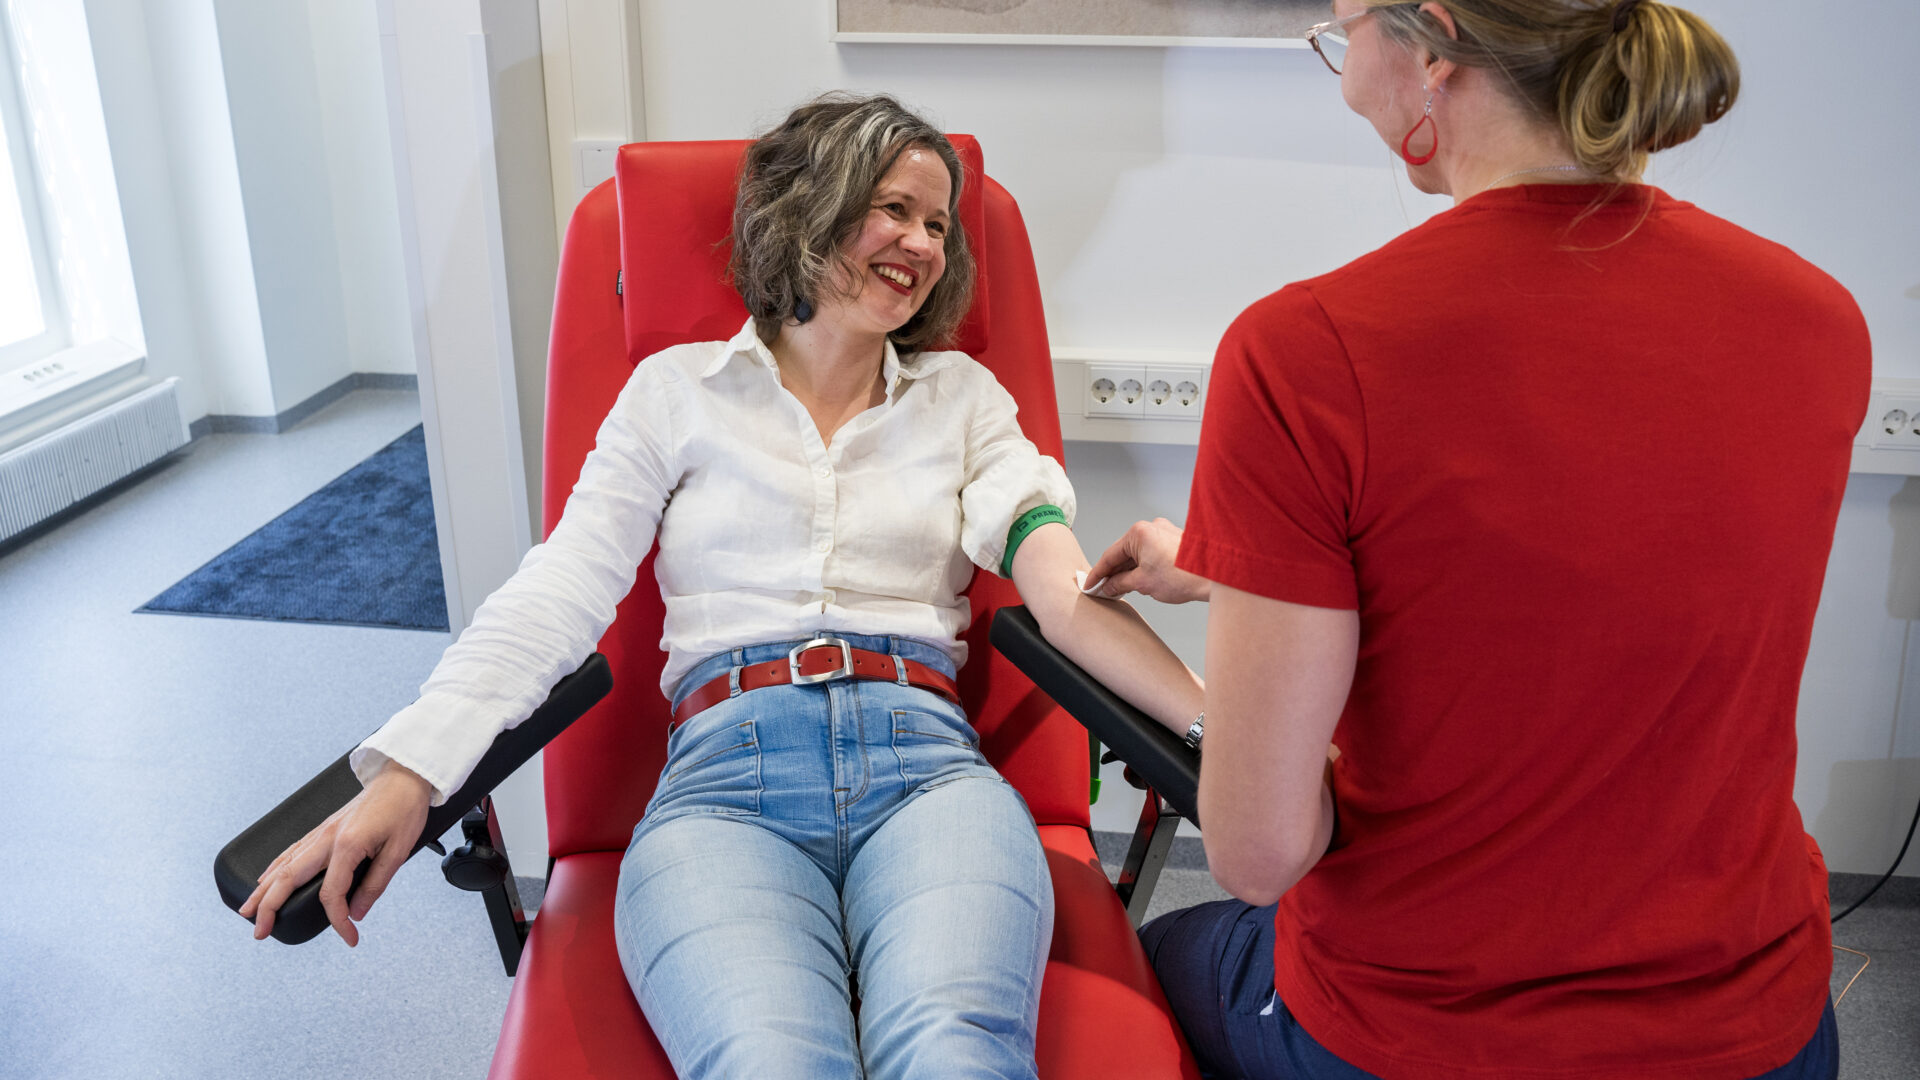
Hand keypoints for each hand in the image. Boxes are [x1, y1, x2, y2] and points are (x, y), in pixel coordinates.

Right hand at [239, 761, 433, 945]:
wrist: (402, 778)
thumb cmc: (403, 809)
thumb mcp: (398, 851)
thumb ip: (375, 884)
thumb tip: (357, 913)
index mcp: (346, 845)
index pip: (331, 894)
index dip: (338, 921)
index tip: (350, 937)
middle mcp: (325, 838)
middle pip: (288, 878)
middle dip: (269, 907)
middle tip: (260, 932)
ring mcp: (320, 832)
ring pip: (282, 864)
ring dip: (262, 890)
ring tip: (248, 911)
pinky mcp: (322, 828)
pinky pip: (290, 851)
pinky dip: (273, 869)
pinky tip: (266, 880)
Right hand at [1085, 518, 1210, 603]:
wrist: (1215, 577)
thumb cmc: (1184, 576)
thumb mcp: (1143, 583)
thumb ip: (1120, 583)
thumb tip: (1109, 586)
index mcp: (1139, 532)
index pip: (1110, 555)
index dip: (1098, 573)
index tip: (1090, 584)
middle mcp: (1152, 527)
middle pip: (1124, 553)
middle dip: (1114, 573)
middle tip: (1104, 590)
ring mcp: (1165, 532)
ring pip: (1138, 554)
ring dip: (1129, 571)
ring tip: (1121, 589)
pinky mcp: (1175, 540)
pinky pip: (1152, 553)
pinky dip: (1143, 566)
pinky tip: (1140, 581)